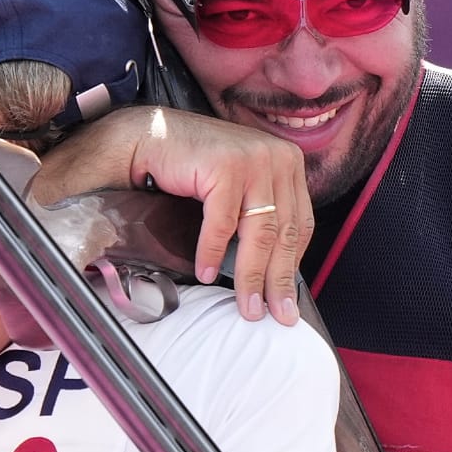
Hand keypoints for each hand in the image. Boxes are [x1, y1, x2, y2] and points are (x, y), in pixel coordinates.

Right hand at [129, 110, 313, 324]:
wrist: (151, 138)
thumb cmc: (194, 167)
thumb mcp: (240, 189)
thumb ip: (260, 216)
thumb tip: (272, 273)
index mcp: (289, 163)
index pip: (300, 224)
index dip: (293, 266)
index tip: (287, 299)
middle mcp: (278, 158)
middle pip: (283, 232)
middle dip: (277, 281)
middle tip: (275, 314)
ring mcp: (254, 159)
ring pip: (259, 232)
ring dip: (250, 276)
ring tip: (246, 305)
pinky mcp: (226, 165)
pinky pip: (223, 223)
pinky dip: (212, 252)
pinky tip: (204, 273)